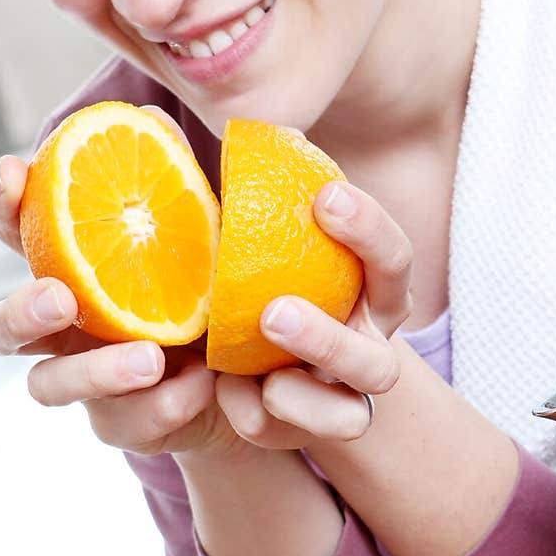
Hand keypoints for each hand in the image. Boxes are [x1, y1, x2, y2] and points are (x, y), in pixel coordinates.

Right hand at [0, 135, 236, 459]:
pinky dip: (166, 404)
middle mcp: (65, 329)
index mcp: (74, 268)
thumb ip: (176, 178)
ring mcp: (87, 382)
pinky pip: (128, 423)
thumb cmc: (217, 285)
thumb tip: (148, 116)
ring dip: (95, 371)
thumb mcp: (207, 230)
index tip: (14, 173)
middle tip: (62, 297)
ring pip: (48, 385)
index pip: (18, 232)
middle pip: (0, 327)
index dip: (3, 203)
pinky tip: (202, 386)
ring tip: (151, 358)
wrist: (258, 371)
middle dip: (21, 310)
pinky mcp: (124, 425)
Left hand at [215, 181, 411, 449]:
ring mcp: (338, 400)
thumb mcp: (242, 234)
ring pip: (350, 415)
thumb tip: (161, 120)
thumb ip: (222, 191)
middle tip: (273, 311)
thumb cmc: (253, 274)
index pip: (394, 260)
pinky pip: (283, 434)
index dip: (370, 230)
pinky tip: (225, 392)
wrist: (246, 357)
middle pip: (380, 360)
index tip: (325, 194)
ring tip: (255, 372)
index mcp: (371, 294)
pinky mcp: (300, 433)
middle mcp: (367, 349)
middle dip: (329, 338)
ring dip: (302, 395)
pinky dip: (252, 414)